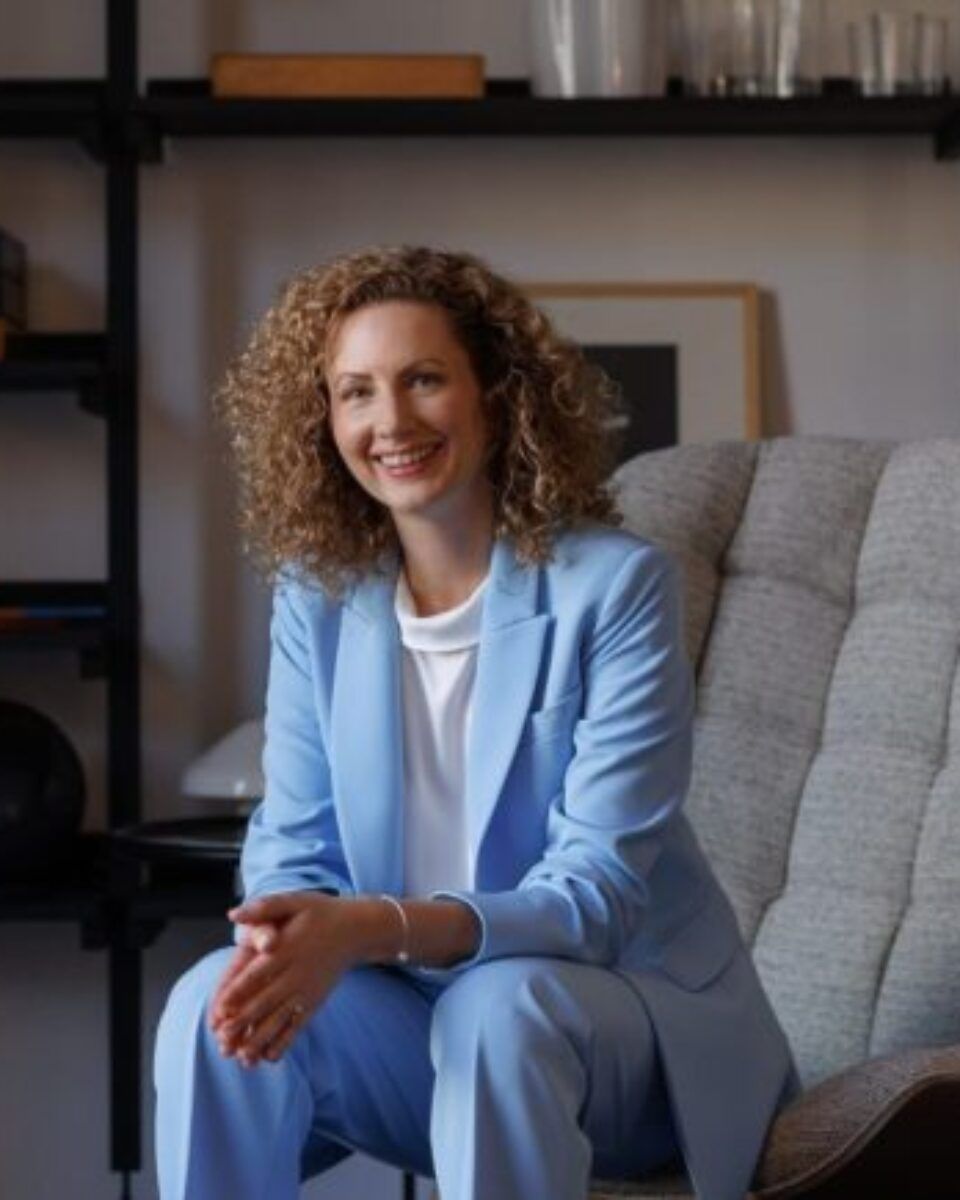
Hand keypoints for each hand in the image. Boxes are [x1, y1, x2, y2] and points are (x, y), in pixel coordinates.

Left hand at [211, 892, 354, 1066]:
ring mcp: (307, 990)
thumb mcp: (295, 901)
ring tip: (242, 1057)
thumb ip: (263, 907)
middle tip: (223, 1038)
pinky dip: (284, 1042)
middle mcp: (296, 973)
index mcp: (287, 949)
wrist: (357, 929)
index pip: (258, 973)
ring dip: (260, 1039)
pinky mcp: (315, 1001)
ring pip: (280, 1019)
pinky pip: (298, 1025)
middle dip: (243, 1022)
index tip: (220, 1008)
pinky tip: (269, 1058)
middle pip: (266, 1001)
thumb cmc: (322, 913)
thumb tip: (233, 914)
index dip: (239, 991)